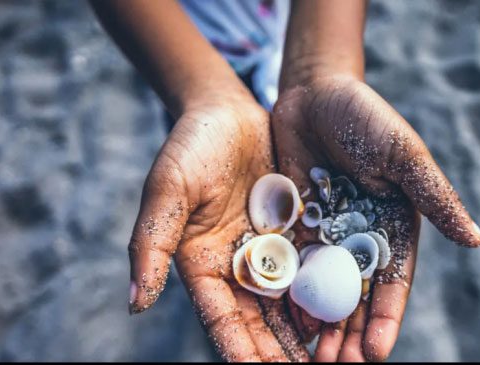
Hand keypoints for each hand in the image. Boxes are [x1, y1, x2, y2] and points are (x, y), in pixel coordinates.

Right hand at [127, 95, 308, 361]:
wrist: (228, 112)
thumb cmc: (189, 146)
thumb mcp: (168, 189)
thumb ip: (152, 243)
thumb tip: (135, 303)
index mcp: (203, 266)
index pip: (222, 320)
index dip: (240, 350)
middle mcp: (239, 267)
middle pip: (260, 322)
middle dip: (280, 354)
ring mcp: (270, 252)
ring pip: (290, 304)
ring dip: (307, 335)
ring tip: (331, 360)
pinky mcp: (296, 233)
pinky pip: (313, 269)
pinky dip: (325, 295)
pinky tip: (344, 317)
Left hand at [272, 75, 479, 360]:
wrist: (313, 91)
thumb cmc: (366, 117)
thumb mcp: (403, 155)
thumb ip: (435, 197)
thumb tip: (476, 240)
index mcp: (394, 226)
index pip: (393, 283)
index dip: (386, 319)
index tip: (376, 354)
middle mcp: (361, 237)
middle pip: (356, 295)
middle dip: (349, 333)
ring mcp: (327, 234)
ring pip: (324, 288)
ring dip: (319, 323)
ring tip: (310, 358)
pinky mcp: (296, 224)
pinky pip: (293, 266)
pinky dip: (291, 294)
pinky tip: (283, 320)